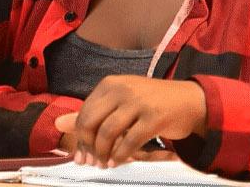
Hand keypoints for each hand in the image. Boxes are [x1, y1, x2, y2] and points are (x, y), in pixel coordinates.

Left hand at [53, 76, 205, 168]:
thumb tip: (58, 124)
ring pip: (108, 132)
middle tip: (89, 161)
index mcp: (110, 84)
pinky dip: (120, 155)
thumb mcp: (119, 103)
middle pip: (91, 122)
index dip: (79, 136)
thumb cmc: (151, 103)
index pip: (84, 112)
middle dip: (87, 145)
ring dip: (103, 153)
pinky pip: (130, 141)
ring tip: (104, 164)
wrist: (190, 101)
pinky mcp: (154, 117)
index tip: (79, 154)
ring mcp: (139, 102)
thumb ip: (92, 113)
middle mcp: (122, 89)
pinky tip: (118, 161)